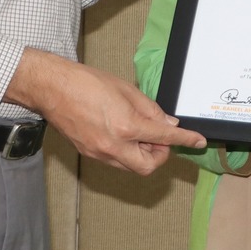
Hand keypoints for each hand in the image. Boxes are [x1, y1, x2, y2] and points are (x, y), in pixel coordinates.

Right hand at [5, 47, 203, 173]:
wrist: (52, 88)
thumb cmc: (86, 83)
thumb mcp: (126, 90)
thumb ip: (150, 110)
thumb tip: (167, 123)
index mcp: (126, 127)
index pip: (165, 138)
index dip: (185, 140)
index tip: (198, 142)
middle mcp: (113, 146)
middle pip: (148, 166)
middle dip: (160, 155)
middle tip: (159, 137)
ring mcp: (99, 153)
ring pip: (131, 166)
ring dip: (142, 154)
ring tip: (140, 132)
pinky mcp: (88, 153)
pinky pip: (115, 160)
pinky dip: (126, 151)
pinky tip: (124, 133)